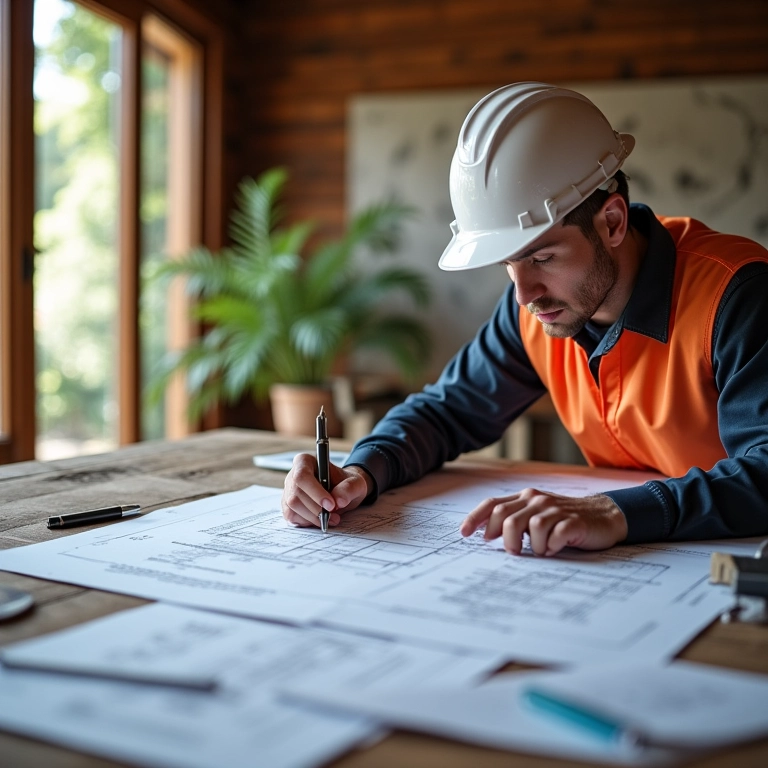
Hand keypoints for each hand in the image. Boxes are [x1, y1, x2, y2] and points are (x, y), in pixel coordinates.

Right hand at [281, 453, 372, 528]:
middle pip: (296, 494)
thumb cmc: (346, 484)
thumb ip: (349, 489)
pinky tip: (320, 519)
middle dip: (316, 509)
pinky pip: (292, 516)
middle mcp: (293, 474)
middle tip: (335, 516)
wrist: (342, 492)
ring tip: (331, 518)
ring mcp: (288, 490)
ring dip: (313, 517)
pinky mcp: (288, 505)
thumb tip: (338, 501)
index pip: (302, 476)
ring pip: (293, 506)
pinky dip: (308, 522)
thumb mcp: (355, 483)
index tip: (331, 505)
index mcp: (306, 461)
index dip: (315, 492)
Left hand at [459, 488, 627, 555]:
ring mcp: (555, 510)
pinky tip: (555, 549)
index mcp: (525, 497)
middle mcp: (537, 500)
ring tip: (541, 550)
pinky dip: (551, 547)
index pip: (492, 504)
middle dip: (505, 539)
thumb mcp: (536, 516)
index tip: (464, 534)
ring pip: (529, 528)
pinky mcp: (573, 522)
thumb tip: (487, 535)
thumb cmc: (564, 519)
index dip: (475, 518)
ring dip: (532, 547)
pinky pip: (554, 537)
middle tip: (513, 552)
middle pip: (506, 517)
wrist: (603, 516)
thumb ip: (514, 520)